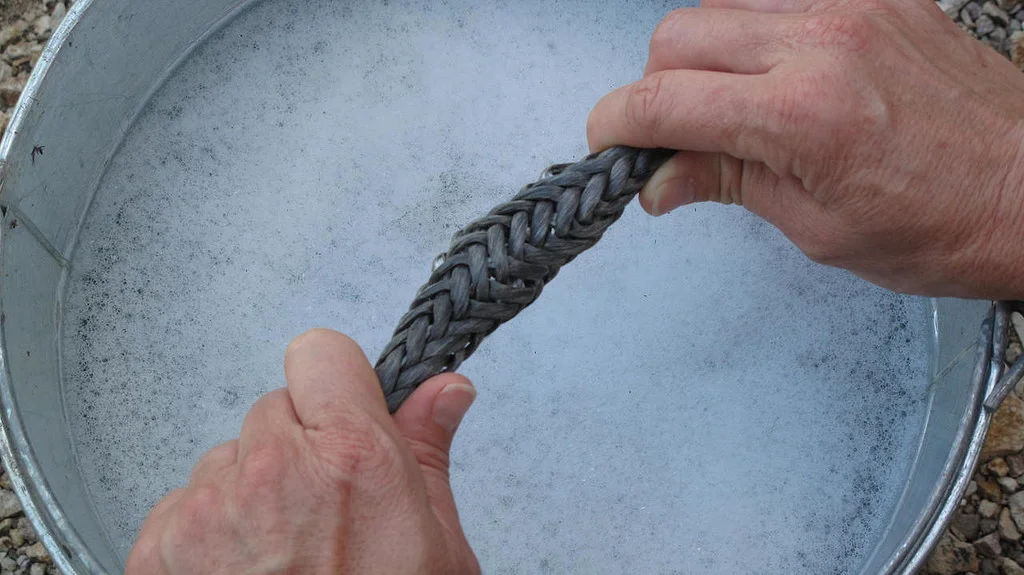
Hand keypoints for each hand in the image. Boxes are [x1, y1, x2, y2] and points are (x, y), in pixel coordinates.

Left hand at [125, 329, 479, 574]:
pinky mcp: (158, 549)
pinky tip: (246, 572)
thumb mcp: (435, 548)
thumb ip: (429, 451)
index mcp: (353, 460)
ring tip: (284, 555)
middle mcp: (273, 471)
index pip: (319, 351)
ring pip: (227, 456)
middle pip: (273, 407)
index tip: (345, 414)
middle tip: (324, 509)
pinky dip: (209, 529)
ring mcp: (207, 508)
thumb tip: (446, 391)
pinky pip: (184, 502)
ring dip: (251, 490)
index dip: (337, 382)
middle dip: (298, 445)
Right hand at [587, 0, 1023, 298]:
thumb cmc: (944, 224)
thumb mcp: (816, 228)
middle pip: (677, 34)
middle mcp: (822, 42)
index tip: (608, 144)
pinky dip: (751, 35)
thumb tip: (658, 179)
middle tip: (672, 138)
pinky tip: (769, 77)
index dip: (615, 123)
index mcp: (803, 115)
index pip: (664, 98)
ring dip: (700, 58)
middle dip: (654, 88)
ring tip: (728, 110)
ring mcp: (851, 7)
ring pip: (719, 7)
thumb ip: (727, 183)